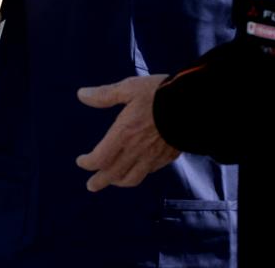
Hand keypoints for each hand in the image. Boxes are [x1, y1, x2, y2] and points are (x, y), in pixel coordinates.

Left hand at [76, 75, 180, 192]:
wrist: (193, 105)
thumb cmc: (158, 93)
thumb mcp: (129, 88)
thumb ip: (105, 95)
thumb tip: (82, 94)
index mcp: (122, 134)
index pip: (99, 158)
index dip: (87, 163)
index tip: (81, 161)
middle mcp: (135, 150)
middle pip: (113, 174)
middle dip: (99, 181)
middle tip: (92, 185)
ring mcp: (152, 157)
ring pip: (132, 178)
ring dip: (119, 182)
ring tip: (114, 181)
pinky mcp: (168, 157)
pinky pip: (149, 172)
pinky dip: (139, 174)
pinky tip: (138, 169)